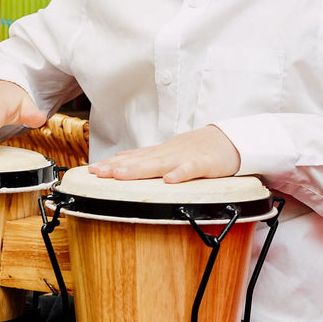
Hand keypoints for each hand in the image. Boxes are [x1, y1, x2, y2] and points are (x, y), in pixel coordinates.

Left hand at [88, 125, 240, 182]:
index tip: (92, 171)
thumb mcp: (168, 151)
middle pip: (140, 161)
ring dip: (139, 169)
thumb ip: (145, 157)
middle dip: (118, 168)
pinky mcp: (204, 164)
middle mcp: (168, 154)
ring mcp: (185, 157)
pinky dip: (180, 174)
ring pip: (160, 164)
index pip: (132, 159)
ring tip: (120, 175)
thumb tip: (119, 158)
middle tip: (97, 172)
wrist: (230, 141)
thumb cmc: (198, 148)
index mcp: (160, 153)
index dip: (112, 165)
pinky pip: (191, 170)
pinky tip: (169, 180)